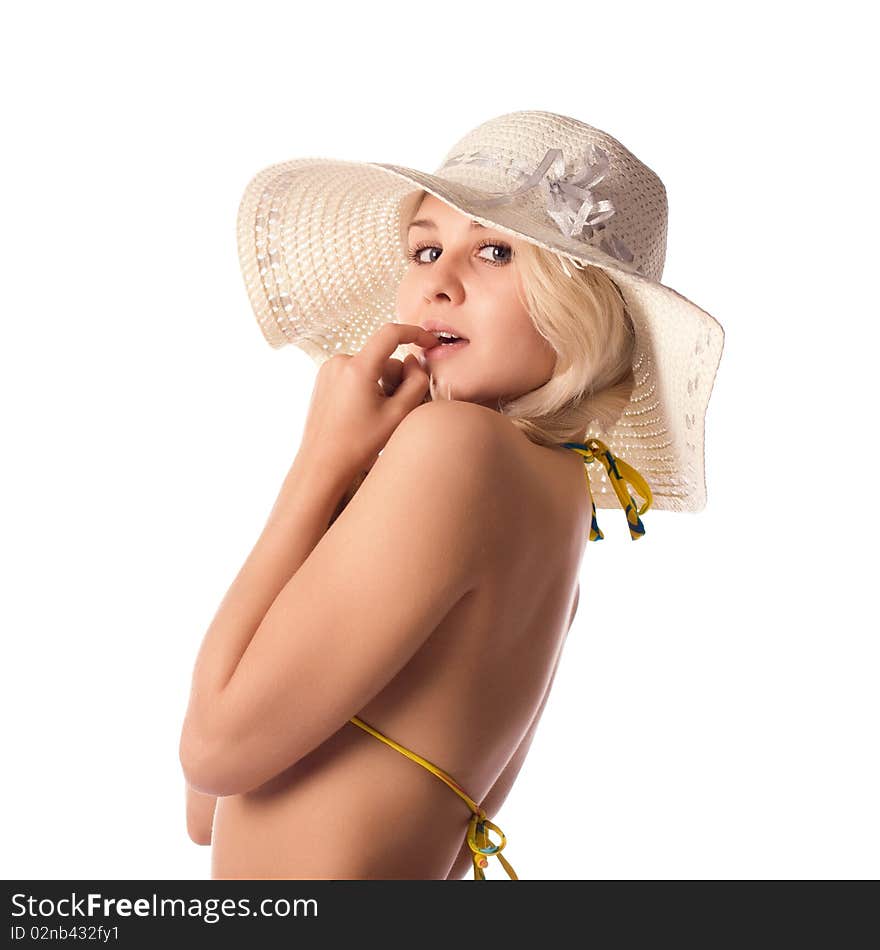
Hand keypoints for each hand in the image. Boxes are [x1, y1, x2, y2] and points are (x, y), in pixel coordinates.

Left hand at [297, 322, 438, 480]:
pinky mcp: (324, 378)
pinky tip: (362, 412)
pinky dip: (366, 386)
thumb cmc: (358, 445)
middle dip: (396, 377)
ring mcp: (329, 369)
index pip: (391, 333)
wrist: (322, 464)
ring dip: (381, 383)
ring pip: (370, 366)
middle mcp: (340, 362)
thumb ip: (416, 382)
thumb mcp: (398, 415)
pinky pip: (355, 373)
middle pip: (383, 357)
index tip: (431, 343)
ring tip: (376, 415)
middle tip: (397, 408)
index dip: (416, 333)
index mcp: (357, 368)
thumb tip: (414, 361)